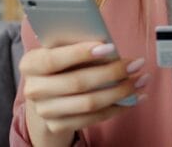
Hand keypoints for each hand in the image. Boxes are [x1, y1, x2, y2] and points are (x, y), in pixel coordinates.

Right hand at [19, 41, 148, 143]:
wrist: (46, 96)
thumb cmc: (60, 64)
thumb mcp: (61, 50)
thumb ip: (77, 45)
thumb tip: (109, 46)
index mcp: (30, 64)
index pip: (53, 59)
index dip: (80, 53)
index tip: (110, 47)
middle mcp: (33, 89)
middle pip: (77, 83)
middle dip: (111, 73)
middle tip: (136, 64)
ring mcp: (45, 111)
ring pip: (89, 103)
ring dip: (120, 92)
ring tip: (141, 80)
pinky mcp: (58, 126)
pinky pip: (93, 118)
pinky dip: (117, 107)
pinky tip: (134, 98)